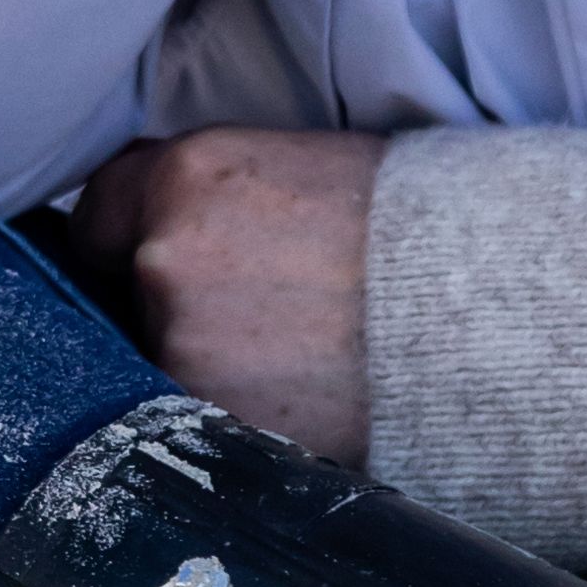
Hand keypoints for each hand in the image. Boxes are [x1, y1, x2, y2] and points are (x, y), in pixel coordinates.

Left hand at [65, 129, 381, 457]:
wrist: (487, 309)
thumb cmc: (405, 231)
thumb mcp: (292, 169)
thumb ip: (204, 199)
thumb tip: (148, 238)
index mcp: (184, 174)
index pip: (99, 216)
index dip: (127, 244)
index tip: (151, 264)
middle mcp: (165, 254)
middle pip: (125, 294)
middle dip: (169, 306)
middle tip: (255, 314)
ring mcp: (182, 343)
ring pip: (160, 359)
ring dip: (205, 363)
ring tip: (289, 356)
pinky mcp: (212, 416)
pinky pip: (194, 414)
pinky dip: (231, 409)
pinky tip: (293, 393)